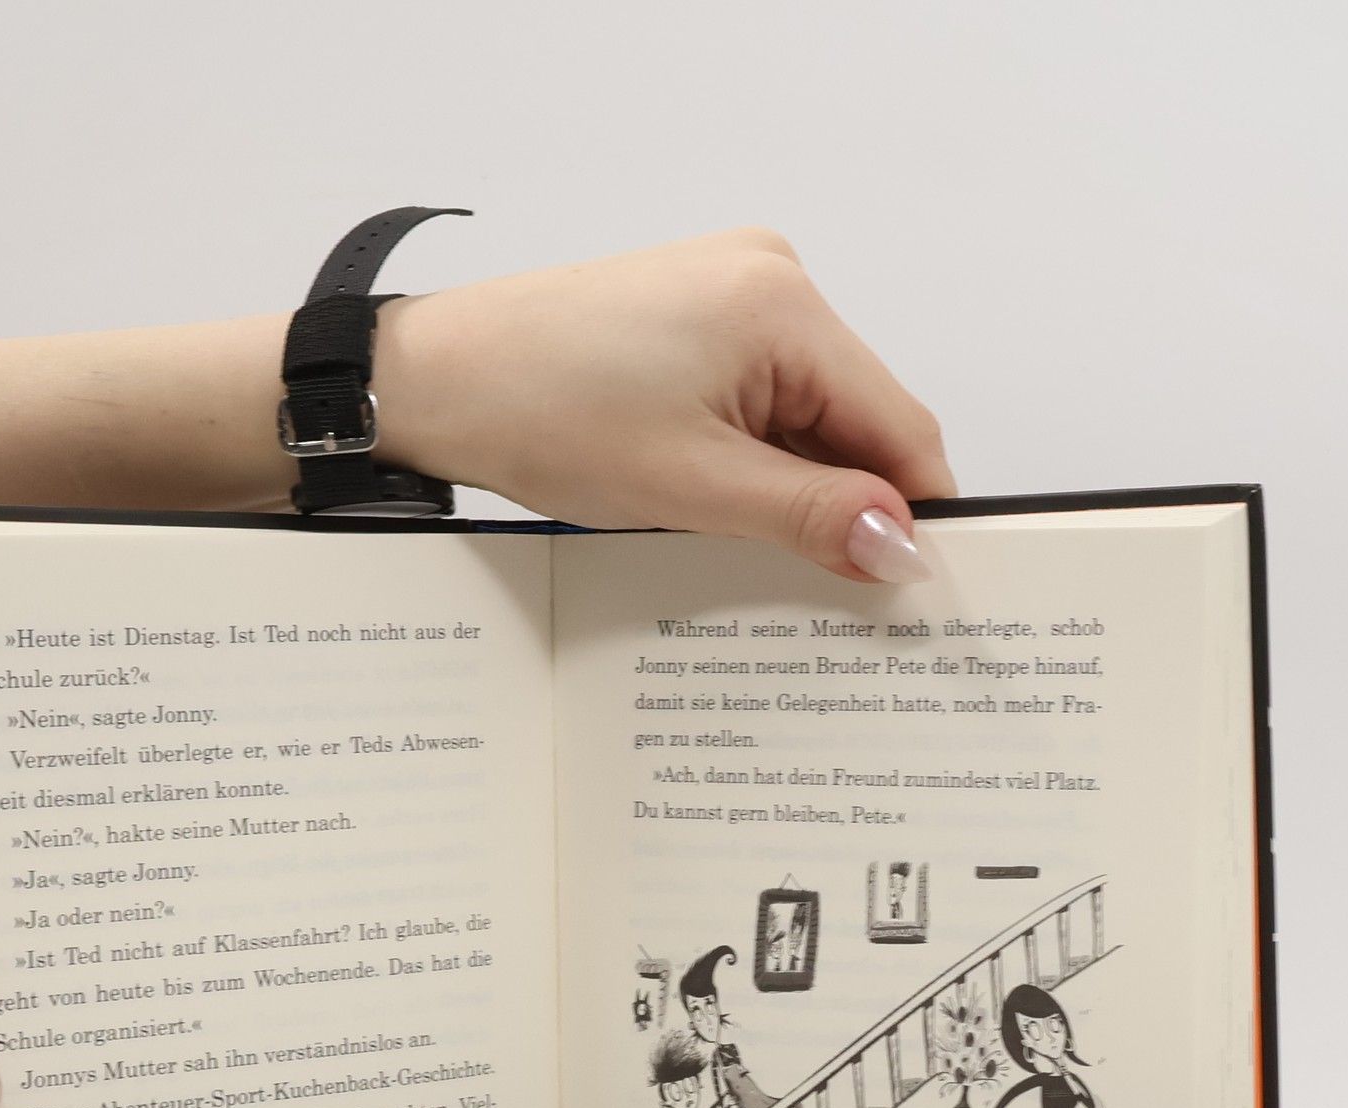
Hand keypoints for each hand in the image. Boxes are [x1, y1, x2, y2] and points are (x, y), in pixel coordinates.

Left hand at [376, 227, 955, 583]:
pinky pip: (760, 401)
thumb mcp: (692, 487)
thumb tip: (901, 545)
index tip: (912, 585)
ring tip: (736, 537)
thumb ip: (811, 516)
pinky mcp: (695, 316)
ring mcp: (731, 292)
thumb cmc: (539, 411)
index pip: (899, 424)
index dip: (911, 512)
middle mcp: (771, 279)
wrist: (434, 380)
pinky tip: (712, 498)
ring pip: (805, 418)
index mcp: (784, 305)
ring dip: (790, 486)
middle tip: (821, 589)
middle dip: (842, 503)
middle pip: (855, 419)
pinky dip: (751, 458)